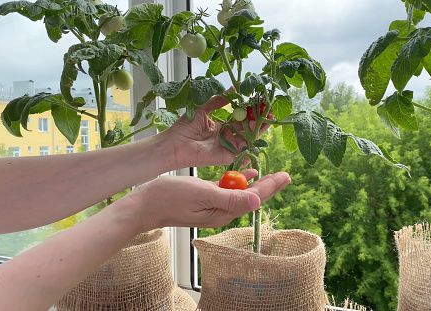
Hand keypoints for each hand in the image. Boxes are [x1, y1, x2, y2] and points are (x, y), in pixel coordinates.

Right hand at [128, 170, 289, 230]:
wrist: (145, 205)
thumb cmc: (170, 198)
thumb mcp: (202, 194)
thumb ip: (230, 197)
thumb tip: (257, 200)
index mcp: (223, 212)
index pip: (253, 198)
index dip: (270, 186)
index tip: (285, 176)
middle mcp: (222, 211)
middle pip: (251, 196)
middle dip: (269, 186)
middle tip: (286, 175)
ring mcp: (214, 206)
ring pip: (242, 192)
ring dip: (256, 182)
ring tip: (272, 174)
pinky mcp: (206, 199)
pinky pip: (229, 190)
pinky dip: (240, 181)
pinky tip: (248, 173)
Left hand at [164, 89, 269, 167]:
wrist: (174, 144)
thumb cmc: (184, 127)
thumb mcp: (203, 108)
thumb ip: (218, 100)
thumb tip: (233, 88)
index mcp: (222, 126)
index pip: (241, 118)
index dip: (251, 111)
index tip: (260, 104)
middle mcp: (227, 137)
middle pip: (247, 129)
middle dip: (259, 120)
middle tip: (269, 112)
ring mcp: (228, 147)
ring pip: (247, 139)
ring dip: (256, 130)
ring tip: (263, 120)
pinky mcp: (227, 156)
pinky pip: (242, 153)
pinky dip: (250, 148)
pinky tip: (257, 138)